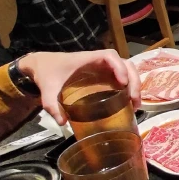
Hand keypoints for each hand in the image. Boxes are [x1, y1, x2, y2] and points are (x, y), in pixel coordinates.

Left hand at [19, 50, 140, 124]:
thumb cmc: (48, 73)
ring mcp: (104, 67)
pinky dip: (129, 87)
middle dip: (133, 80)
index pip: (110, 56)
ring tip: (135, 103)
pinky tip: (129, 102)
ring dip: (135, 84)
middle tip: (134, 99)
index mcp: (88, 59)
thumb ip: (52, 105)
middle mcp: (100, 61)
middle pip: (126, 64)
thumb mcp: (48, 89)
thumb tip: (63, 122)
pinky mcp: (105, 74)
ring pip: (127, 70)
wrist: (43, 65)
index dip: (119, 67)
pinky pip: (122, 77)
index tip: (122, 83)